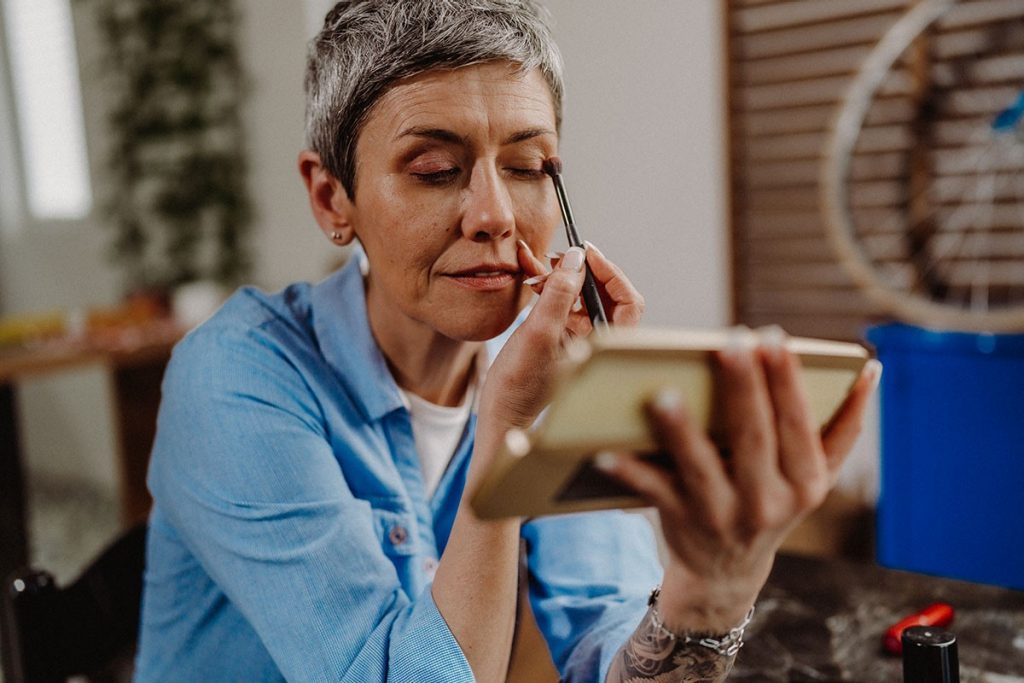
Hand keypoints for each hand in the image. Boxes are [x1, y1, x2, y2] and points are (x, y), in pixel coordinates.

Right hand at [473, 242, 643, 461]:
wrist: (501, 411)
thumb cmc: (519, 383)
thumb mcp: (538, 332)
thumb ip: (559, 294)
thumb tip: (576, 259)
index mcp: (604, 348)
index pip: (627, 302)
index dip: (610, 273)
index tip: (585, 253)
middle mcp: (599, 343)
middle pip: (607, 296)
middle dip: (582, 272)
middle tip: (558, 258)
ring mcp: (583, 341)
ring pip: (584, 297)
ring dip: (564, 278)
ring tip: (538, 269)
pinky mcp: (566, 339)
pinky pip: (567, 305)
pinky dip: (553, 289)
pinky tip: (533, 277)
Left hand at [597, 328, 880, 631]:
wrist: (726, 574)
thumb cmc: (772, 504)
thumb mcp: (814, 477)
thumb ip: (842, 426)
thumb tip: (869, 369)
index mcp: (806, 482)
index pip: (798, 425)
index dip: (787, 382)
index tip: (772, 339)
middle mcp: (768, 502)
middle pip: (754, 438)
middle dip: (743, 388)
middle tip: (730, 343)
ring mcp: (722, 515)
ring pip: (701, 467)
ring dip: (682, 431)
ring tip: (665, 393)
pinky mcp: (680, 521)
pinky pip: (652, 492)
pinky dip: (629, 472)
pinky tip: (606, 449)